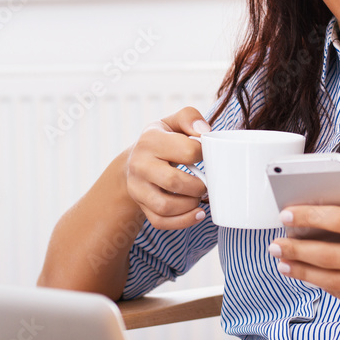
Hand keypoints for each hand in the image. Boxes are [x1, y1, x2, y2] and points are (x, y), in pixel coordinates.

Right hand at [124, 106, 209, 229]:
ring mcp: (137, 188)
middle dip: (198, 186)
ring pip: (165, 206)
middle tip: (206, 182)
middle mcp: (140, 164)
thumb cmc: (162, 141)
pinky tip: (197, 214)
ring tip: (199, 197)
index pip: (188, 150)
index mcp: (150, 140)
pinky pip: (161, 222)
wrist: (134, 161)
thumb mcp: (172, 122)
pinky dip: (183, 222)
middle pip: (174, 182)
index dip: (204, 154)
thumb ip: (189, 117)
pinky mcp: (140, 205)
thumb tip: (204, 131)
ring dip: (190, 205)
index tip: (205, 156)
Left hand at [268, 190, 339, 309]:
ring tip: (285, 265)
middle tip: (275, 245)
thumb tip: (335, 201)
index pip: (339, 221)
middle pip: (329, 256)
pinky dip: (330, 288)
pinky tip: (316, 278)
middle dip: (296, 250)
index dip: (308, 218)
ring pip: (335, 282)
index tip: (285, 215)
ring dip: (305, 273)